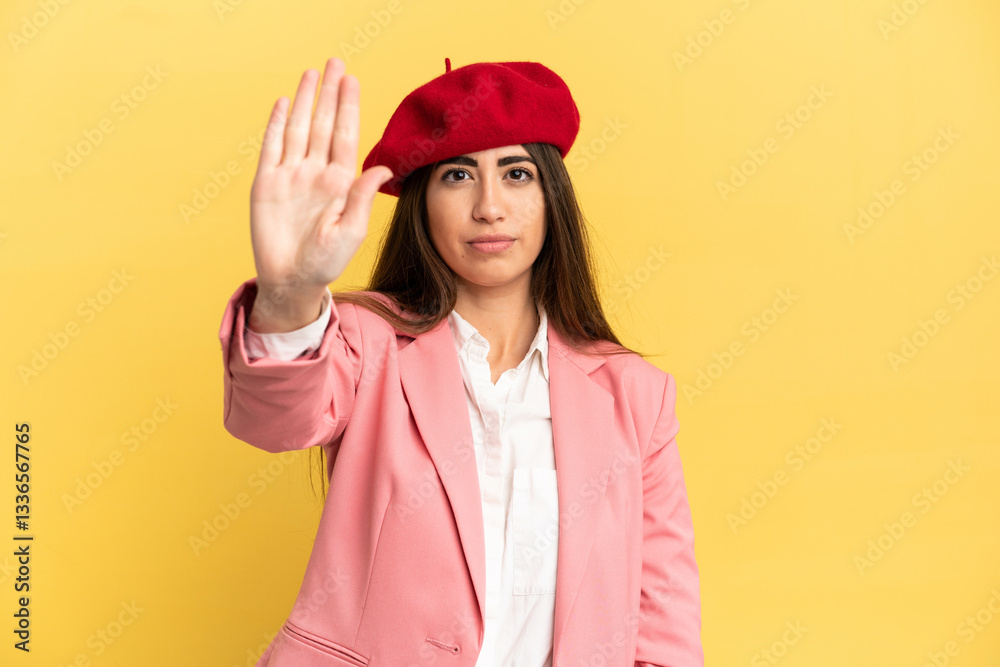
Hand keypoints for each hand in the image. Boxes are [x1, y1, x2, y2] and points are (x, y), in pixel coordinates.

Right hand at [248, 57, 391, 331]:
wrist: (291, 280)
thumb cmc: (326, 262)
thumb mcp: (351, 232)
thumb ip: (362, 198)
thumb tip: (380, 168)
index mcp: (340, 182)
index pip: (346, 136)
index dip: (348, 108)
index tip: (352, 81)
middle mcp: (317, 173)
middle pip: (323, 124)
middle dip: (330, 94)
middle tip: (335, 62)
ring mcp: (291, 176)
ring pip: (298, 128)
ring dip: (305, 101)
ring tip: (311, 73)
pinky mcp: (266, 183)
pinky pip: (272, 147)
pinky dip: (276, 124)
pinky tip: (283, 102)